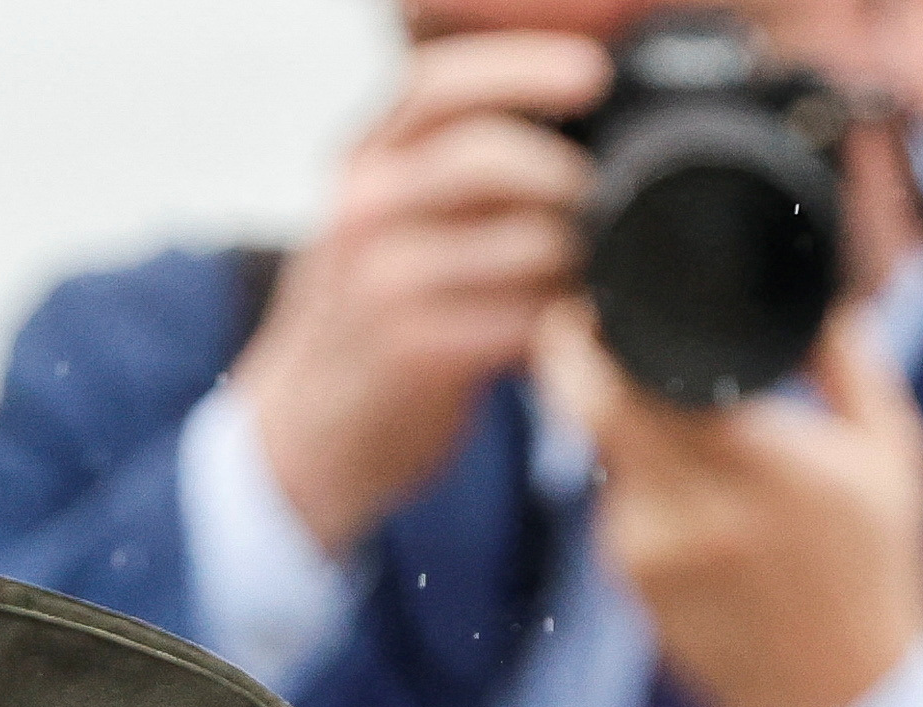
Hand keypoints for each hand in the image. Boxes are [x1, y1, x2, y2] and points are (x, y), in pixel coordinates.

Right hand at [230, 26, 609, 552]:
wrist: (315, 420)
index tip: (594, 73)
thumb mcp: (392, 213)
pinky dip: (566, 321)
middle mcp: (364, 208)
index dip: (522, 70)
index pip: (439, 85)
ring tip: (598, 269)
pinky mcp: (415, 354)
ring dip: (579, 256)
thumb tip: (579, 124)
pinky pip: (523, 323)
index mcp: (364, 155)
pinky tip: (577, 325)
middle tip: (608, 194)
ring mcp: (384, 284)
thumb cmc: (380, 303)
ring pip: (520, 243)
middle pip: (484, 156)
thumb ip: (454, 165)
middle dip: (566, 171)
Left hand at [535, 295, 922, 706]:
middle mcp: (692, 508)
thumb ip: (849, 358)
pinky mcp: (633, 591)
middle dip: (572, 357)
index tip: (599, 302)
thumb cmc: (878, 571)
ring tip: (701, 450)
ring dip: (626, 432)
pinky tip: (704, 513)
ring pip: (601, 456)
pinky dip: (643, 491)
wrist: (846, 706)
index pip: (631, 376)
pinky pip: (616, 510)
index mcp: (760, 461)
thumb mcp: (892, 454)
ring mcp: (651, 556)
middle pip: (585, 406)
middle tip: (584, 329)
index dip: (593, 332)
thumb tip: (808, 289)